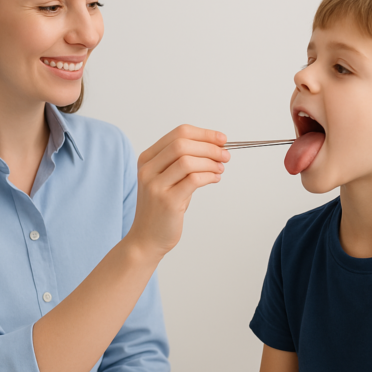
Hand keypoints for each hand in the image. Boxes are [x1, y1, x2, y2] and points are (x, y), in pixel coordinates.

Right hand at [126, 124, 229, 259]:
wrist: (147, 238)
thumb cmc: (161, 208)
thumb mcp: (168, 179)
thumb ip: (184, 162)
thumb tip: (216, 147)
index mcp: (147, 159)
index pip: (178, 133)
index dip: (204, 134)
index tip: (221, 138)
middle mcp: (148, 169)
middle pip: (182, 144)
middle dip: (209, 147)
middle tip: (225, 155)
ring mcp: (155, 185)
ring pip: (187, 160)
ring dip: (210, 162)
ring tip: (220, 169)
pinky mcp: (167, 201)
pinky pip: (193, 180)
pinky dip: (209, 176)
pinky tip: (214, 179)